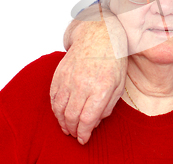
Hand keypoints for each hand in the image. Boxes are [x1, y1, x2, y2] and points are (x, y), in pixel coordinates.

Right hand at [50, 6, 127, 144]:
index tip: (84, 139)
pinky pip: (53, 96)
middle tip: (76, 135)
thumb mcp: (119, 83)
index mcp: (101, 87)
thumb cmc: (113, 59)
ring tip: (67, 128)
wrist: (99, 34)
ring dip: (62, 122)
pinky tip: (61, 113)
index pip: (87, 119)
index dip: (84, 133)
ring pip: (59, 109)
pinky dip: (55, 109)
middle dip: (73, 130)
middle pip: (72, 117)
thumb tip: (95, 121)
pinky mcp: (59, 73)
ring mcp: (69, 78)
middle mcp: (83, 84)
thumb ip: (108, 105)